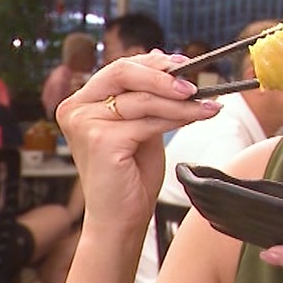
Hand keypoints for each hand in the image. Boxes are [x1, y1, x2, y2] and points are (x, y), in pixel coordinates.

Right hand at [55, 50, 221, 233]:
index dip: (153, 62)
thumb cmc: (129, 177)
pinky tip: (198, 117)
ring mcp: (85, 123)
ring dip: (181, 102)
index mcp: (80, 102)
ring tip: (206, 105)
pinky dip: (178, 118)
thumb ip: (146, 97)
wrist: (119, 220)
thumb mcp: (138, 126)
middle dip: (164, 76)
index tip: (184, 64)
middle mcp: (76, 109)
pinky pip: (149, 121)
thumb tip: (167, 62)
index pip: (119, 68)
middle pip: (124, 72)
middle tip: (194, 83)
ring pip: (143, 99)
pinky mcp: (101, 140)